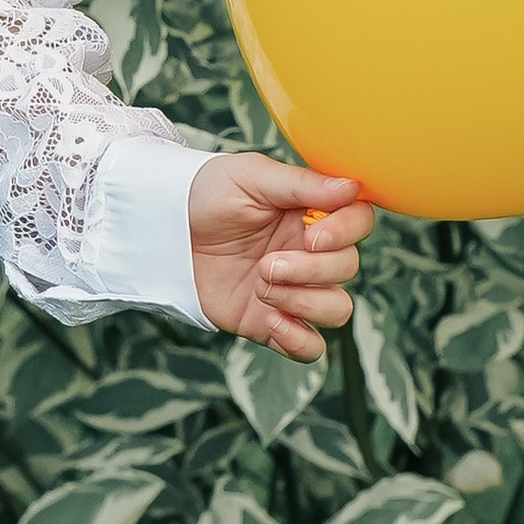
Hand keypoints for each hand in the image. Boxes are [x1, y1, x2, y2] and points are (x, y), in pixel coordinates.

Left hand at [187, 156, 375, 363]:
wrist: (163, 230)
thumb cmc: (207, 194)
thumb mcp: (251, 177)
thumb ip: (302, 184)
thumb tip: (352, 187)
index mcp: (312, 213)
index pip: (359, 222)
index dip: (346, 232)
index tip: (312, 235)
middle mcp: (309, 253)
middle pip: (348, 268)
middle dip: (310, 270)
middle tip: (268, 264)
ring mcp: (293, 289)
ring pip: (337, 309)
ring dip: (305, 303)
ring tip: (262, 287)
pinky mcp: (270, 322)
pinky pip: (309, 346)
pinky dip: (298, 340)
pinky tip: (270, 320)